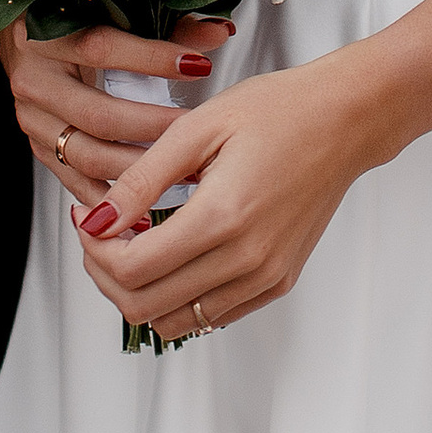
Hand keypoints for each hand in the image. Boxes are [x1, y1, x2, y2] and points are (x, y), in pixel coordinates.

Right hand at [0, 13, 234, 199]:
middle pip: (98, 115)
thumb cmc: (71, 24)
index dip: (153, 59)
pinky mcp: (40, 150)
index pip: (103, 49)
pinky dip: (111, 198)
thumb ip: (167, 23)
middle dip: (152, 127)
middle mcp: (37, 81)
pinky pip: (76, 182)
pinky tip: (144, 208)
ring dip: (137, 168)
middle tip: (192, 131)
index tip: (197, 66)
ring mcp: (34, 121)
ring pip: (87, 155)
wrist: (24, 41)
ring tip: (178, 170)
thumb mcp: (113, 14)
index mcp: (51, 37)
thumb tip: (217, 31)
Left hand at [72, 57, 377, 344]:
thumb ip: (142, 179)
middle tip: (101, 231)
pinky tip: (173, 251)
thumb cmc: (279, 110)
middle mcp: (246, 261)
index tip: (85, 216)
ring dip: (140, 290)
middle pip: (145, 306)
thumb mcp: (199, 127)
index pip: (132, 269)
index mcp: (222, 218)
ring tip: (136, 240)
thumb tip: (96, 220)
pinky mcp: (277, 283)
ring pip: (175, 322)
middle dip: (106, 273)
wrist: (346, 120)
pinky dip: (178, 297)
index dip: (93, 249)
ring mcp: (264, 278)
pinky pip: (211, 316)